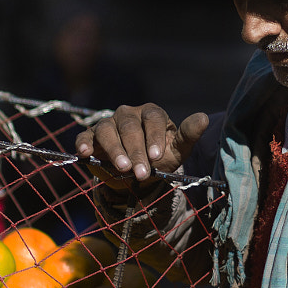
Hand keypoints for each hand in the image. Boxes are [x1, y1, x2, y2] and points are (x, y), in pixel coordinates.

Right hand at [76, 104, 209, 183]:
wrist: (139, 174)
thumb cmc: (160, 157)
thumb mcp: (177, 149)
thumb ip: (189, 134)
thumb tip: (204, 117)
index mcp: (151, 113)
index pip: (153, 118)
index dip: (154, 136)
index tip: (157, 156)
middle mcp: (128, 114)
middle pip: (130, 127)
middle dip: (136, 151)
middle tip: (141, 173)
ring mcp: (108, 123)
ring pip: (107, 130)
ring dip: (114, 150)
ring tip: (123, 168)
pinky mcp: (91, 136)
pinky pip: (85, 136)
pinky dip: (83, 142)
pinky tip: (83, 152)